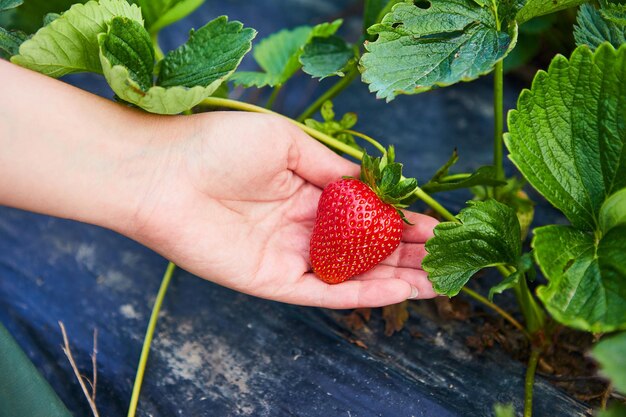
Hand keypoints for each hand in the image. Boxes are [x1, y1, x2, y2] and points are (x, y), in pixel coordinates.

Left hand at [131, 111, 438, 307]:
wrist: (162, 172)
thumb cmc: (218, 145)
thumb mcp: (286, 142)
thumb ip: (329, 166)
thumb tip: (369, 180)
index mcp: (305, 191)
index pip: (365, 211)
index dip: (401, 218)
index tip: (436, 222)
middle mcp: (301, 227)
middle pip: (366, 246)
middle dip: (408, 252)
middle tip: (448, 256)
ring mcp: (289, 256)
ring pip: (353, 273)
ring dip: (396, 277)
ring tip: (438, 279)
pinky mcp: (272, 281)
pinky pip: (326, 291)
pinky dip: (363, 292)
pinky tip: (399, 288)